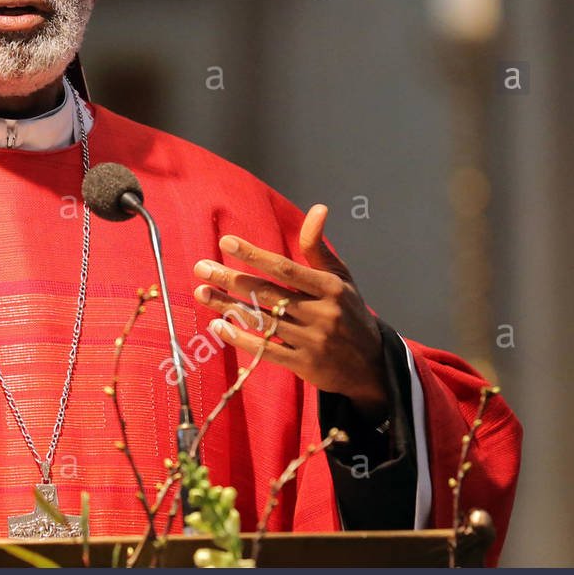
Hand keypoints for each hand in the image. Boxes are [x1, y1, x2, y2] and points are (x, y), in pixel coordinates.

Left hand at [191, 204, 387, 416]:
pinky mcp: (304, 365)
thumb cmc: (349, 313)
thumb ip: (319, 247)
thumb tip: (318, 208)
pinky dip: (240, 338)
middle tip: (201, 267)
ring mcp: (312, 341)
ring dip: (227, 305)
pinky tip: (218, 325)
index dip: (254, 255)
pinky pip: (266, 350)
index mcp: (330, 288)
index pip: (285, 268)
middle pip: (267, 293)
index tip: (226, 242)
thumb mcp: (341, 278)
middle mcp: (321, 313)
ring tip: (201, 292)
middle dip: (231, 279)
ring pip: (262, 320)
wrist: (372, 365)